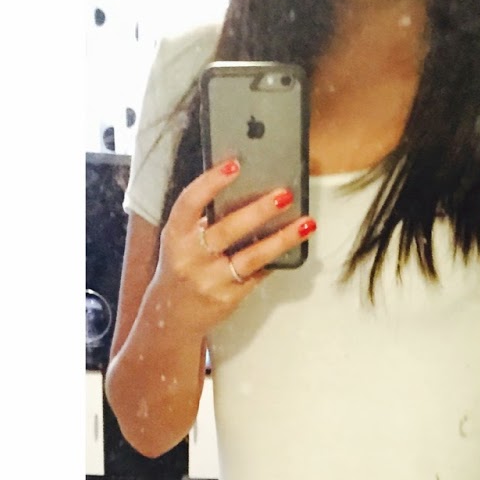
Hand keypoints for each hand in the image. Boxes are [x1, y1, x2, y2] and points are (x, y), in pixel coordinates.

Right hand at [153, 158, 315, 333]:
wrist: (172, 313)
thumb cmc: (183, 265)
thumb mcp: (181, 239)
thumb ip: (205, 219)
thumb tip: (249, 189)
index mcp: (176, 234)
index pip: (190, 202)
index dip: (211, 182)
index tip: (235, 165)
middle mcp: (190, 257)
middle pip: (227, 229)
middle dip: (258, 211)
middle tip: (285, 195)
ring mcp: (210, 280)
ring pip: (251, 256)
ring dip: (281, 238)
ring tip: (306, 223)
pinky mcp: (228, 297)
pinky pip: (258, 274)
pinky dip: (276, 258)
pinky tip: (295, 246)